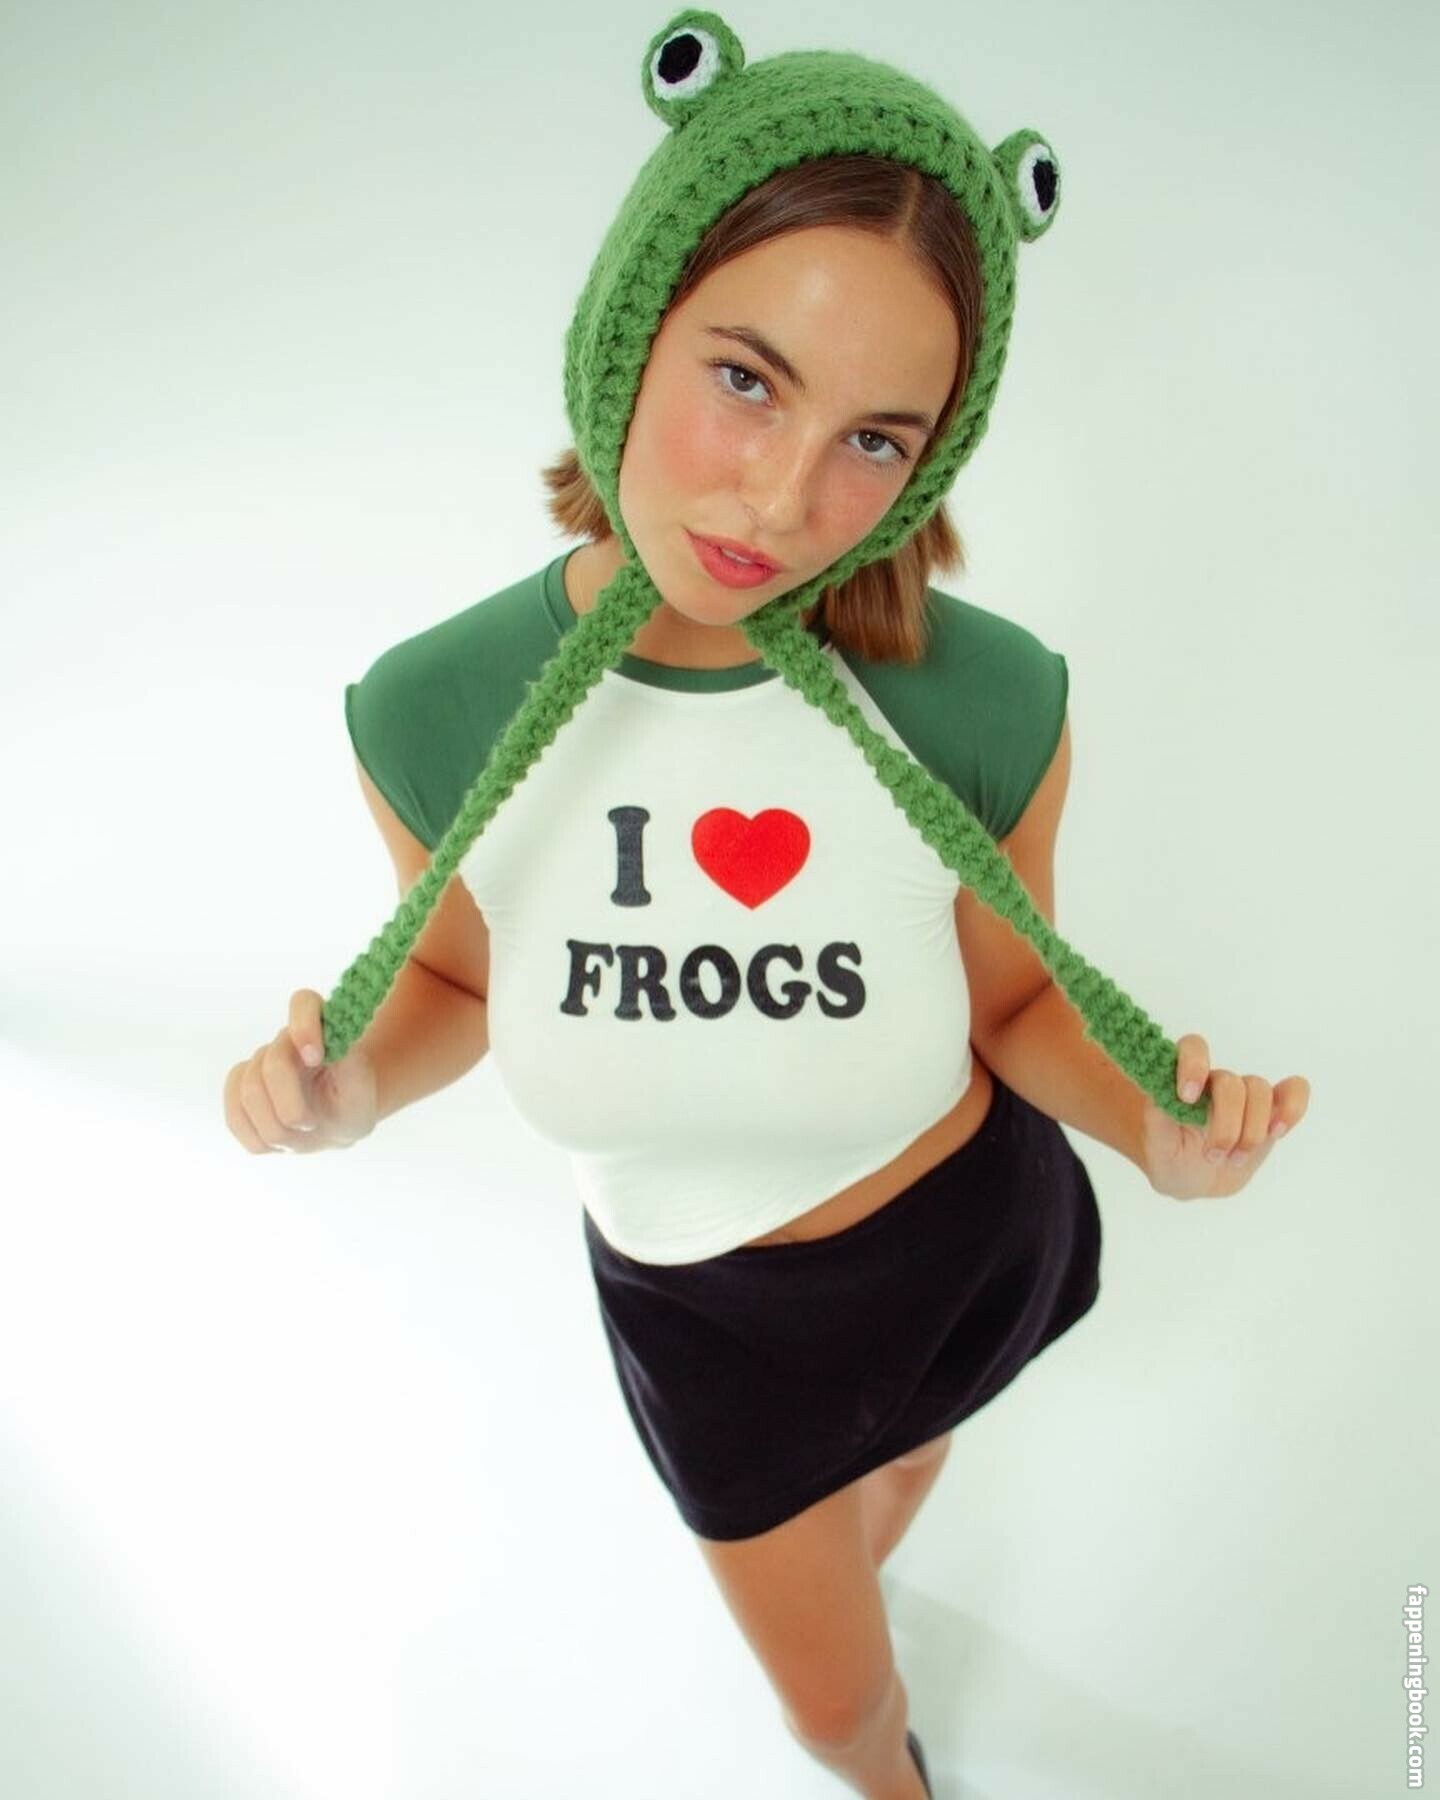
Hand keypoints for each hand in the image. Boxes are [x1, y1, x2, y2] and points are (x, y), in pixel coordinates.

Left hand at [1138, 1033, 1310, 1200]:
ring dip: (1250, 1132)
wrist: (1193, 1176)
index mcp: (1183, 1079)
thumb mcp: (1155, 1143)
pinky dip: (1292, 1109)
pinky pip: (1294, 1092)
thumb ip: (1157, 1119)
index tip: (1187, 1096)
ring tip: (1233, 1161)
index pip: (1192, 1047)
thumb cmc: (1170, 1154)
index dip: (1193, 1065)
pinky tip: (1276, 1132)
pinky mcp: (1272, 1110)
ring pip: (1259, 1090)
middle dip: (1226, 1124)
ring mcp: (1245, 1095)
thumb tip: (1165, 1097)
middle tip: (1212, 1156)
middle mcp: (1215, 1080)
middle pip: (1231, 1082)